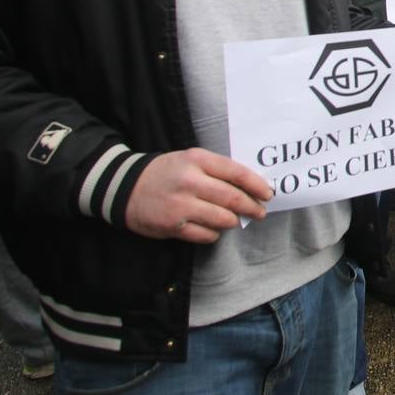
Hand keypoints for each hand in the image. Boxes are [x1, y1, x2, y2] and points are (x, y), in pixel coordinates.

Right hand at [124, 148, 272, 243]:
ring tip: (235, 220)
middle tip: (259, 212)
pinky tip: (213, 229)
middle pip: (232, 198)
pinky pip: (206, 235)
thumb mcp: (191, 160)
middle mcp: (190, 181)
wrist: (126, 187)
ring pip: (222, 219)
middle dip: (251, 207)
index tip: (268, 194)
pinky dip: (214, 234)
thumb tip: (250, 187)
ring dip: (233, 221)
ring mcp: (181, 205)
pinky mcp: (173, 226)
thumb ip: (217, 170)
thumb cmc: (166, 173)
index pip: (236, 173)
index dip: (256, 185)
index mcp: (197, 160)